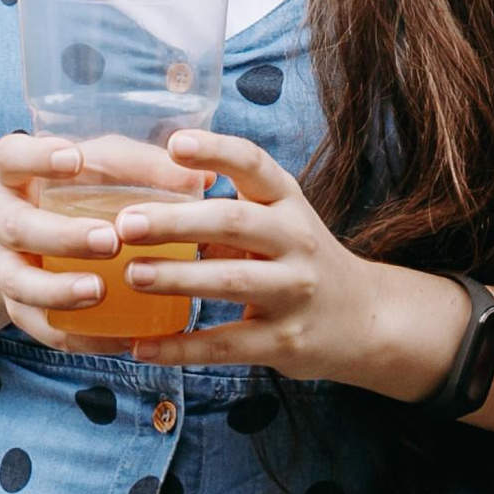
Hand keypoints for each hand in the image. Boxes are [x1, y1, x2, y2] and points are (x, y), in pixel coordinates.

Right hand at [0, 131, 183, 351]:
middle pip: (18, 227)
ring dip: (60, 291)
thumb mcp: (102, 165)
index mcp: (14, 173)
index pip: (12, 155)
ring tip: (99, 291)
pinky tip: (117, 340)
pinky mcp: (19, 309)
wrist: (32, 239)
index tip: (74, 158)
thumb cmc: (79, 189)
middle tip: (109, 239)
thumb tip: (201, 181)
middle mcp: (1, 219)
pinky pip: (43, 330)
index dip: (39, 157)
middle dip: (63, 235)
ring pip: (21, 284)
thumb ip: (142, 167)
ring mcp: (5, 267)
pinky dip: (78, 338)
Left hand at [114, 129, 467, 397]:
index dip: (216, 150)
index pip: (254, 164)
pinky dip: (179, 348)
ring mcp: (293, 292)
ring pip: (231, 281)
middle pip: (234, 222)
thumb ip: (229, 211)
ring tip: (131, 275)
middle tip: (126, 224)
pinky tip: (139, 347)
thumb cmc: (302, 261)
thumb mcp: (281, 222)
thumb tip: (147, 208)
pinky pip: (225, 345)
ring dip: (176, 278)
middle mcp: (296, 240)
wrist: (366, 319)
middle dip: (176, 221)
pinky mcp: (284, 341)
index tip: (174, 145)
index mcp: (289, 202)